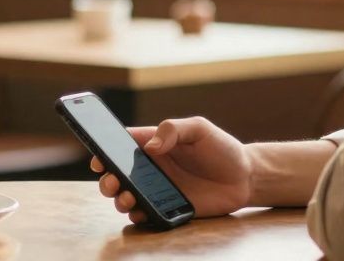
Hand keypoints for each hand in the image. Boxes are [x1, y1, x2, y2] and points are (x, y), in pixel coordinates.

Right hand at [92, 116, 251, 223]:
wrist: (245, 178)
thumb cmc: (221, 148)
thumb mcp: (199, 128)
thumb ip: (174, 129)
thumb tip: (151, 145)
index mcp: (155, 143)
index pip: (122, 144)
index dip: (105, 150)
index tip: (97, 158)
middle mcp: (152, 166)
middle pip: (118, 172)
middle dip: (107, 178)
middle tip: (110, 182)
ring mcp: (159, 188)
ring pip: (127, 194)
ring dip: (119, 198)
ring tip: (125, 198)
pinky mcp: (169, 207)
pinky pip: (146, 213)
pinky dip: (138, 215)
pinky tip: (140, 212)